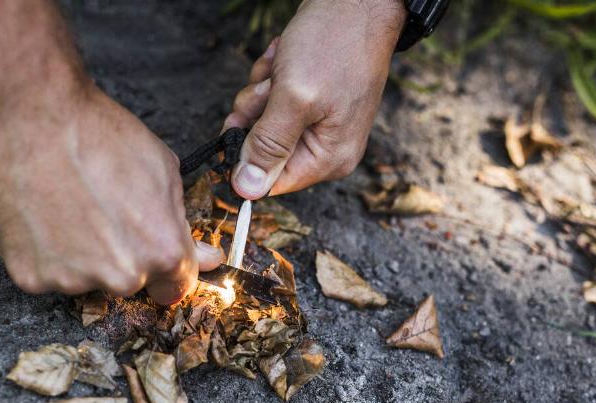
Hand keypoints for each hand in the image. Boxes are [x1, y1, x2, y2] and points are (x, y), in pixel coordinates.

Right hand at [0, 86, 222, 301]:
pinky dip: (46, 253)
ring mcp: (73, 280)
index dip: (167, 267)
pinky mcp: (30, 277)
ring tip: (69, 206)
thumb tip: (206, 258)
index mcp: (162, 252)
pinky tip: (44, 216)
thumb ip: (183, 223)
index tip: (154, 252)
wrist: (29, 117)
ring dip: (83, 255)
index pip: (176, 286)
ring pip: (87, 278)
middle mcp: (122, 276)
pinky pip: (47, 273)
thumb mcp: (163, 170)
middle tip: (103, 211)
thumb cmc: (99, 135)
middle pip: (130, 281)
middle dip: (124, 256)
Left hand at [224, 0, 405, 198]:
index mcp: (328, 159)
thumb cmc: (335, 44)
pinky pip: (272, 102)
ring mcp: (318, 125)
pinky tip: (284, 58)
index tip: (239, 125)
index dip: (245, 157)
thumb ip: (269, 146)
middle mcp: (325, 149)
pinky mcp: (310, 102)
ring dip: (261, 91)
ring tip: (282, 66)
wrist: (357, 1)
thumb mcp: (294, 98)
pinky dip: (271, 78)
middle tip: (270, 87)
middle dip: (256, 114)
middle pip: (263, 151)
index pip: (270, 182)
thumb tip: (247, 190)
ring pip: (262, 122)